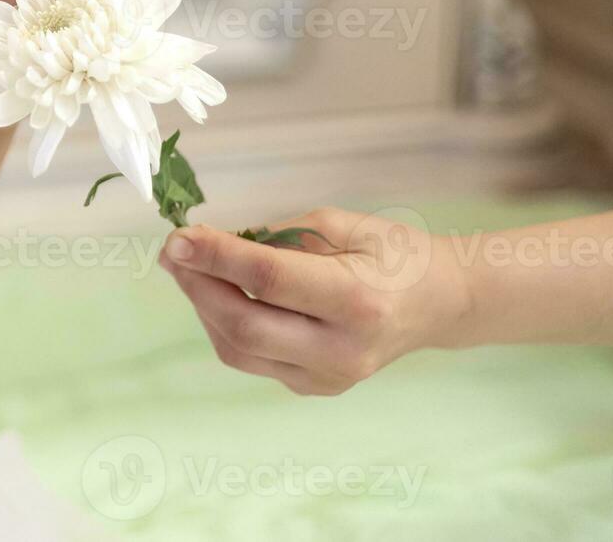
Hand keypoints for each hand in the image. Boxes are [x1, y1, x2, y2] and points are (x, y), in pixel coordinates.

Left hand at [159, 207, 472, 394]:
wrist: (439, 304)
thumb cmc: (392, 254)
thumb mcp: (341, 224)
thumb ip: (278, 237)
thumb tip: (211, 244)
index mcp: (356, 300)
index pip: (267, 279)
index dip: (214, 257)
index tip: (176, 237)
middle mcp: (342, 349)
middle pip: (244, 325)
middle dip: (197, 285)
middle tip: (173, 252)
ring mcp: (328, 377)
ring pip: (238, 349)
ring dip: (204, 307)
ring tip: (190, 270)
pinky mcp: (314, 387)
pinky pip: (251, 359)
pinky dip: (225, 325)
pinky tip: (221, 295)